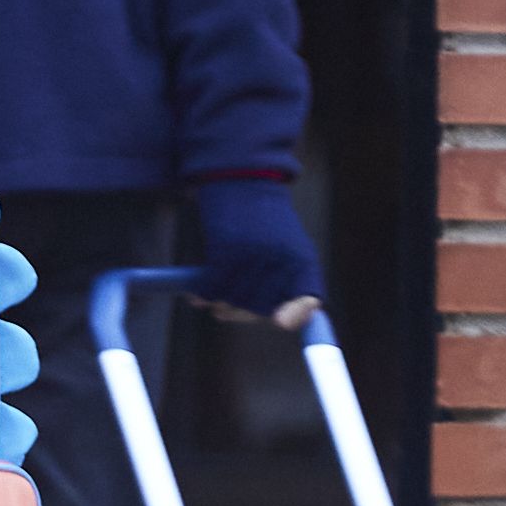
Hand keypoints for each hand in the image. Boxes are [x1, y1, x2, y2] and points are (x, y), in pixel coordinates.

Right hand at [192, 178, 324, 327]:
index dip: (296, 314)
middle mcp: (282, 261)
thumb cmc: (264, 221)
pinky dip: (204, 293)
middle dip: (243, 312)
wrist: (240, 180)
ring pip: (235, 302)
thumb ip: (291, 286)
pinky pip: (214, 289)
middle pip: (262, 310)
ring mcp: (255, 257)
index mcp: (302, 261)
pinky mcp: (227, 252)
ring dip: (221, 303)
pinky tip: (197, 294)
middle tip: (228, 308)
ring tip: (215, 296)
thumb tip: (285, 324)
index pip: (307, 298)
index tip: (281, 322)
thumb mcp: (288, 248)